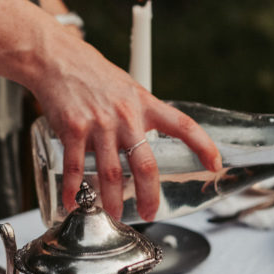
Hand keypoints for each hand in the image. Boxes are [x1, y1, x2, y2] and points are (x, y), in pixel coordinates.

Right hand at [33, 35, 221, 221]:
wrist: (58, 58)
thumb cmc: (92, 73)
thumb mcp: (127, 88)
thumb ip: (139, 114)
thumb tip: (146, 139)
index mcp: (144, 104)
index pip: (183, 125)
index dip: (203, 145)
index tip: (215, 163)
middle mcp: (126, 115)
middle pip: (146, 165)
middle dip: (149, 196)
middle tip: (149, 212)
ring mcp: (99, 124)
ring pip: (112, 173)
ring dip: (112, 201)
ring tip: (112, 214)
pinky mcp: (74, 129)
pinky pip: (75, 168)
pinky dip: (75, 191)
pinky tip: (74, 202)